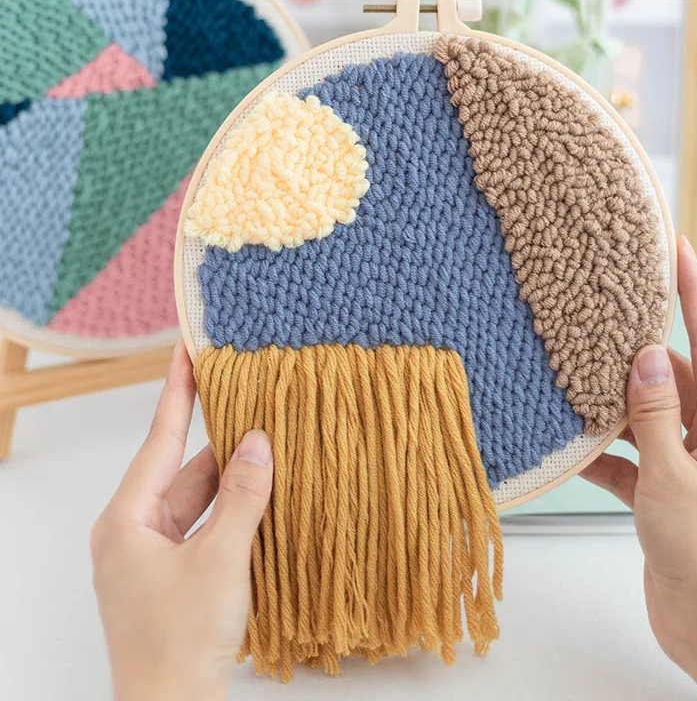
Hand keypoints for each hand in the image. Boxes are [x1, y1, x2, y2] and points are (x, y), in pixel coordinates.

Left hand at [91, 343, 273, 700]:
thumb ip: (243, 496)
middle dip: (220, 440)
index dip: (176, 393)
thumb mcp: (221, 560)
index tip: (187, 352)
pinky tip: (262, 497)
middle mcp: (133, 533)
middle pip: (183, 471)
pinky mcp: (172, 579)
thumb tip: (258, 442)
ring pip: (197, 501)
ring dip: (232, 479)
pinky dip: (232, 512)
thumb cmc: (182, 643)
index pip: (158, 441)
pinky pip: (204, 528)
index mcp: (126, 521)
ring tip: (269, 442)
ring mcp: (152, 558)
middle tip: (253, 400)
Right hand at [582, 237, 696, 700]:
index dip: (693, 293)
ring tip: (576, 377)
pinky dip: (603, 450)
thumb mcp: (674, 476)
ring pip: (648, 414)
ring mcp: (687, 461)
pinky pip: (631, 454)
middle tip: (601, 316)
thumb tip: (642, 357)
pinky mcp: (663, 488)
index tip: (675, 250)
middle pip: (672, 376)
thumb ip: (654, 414)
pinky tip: (572, 446)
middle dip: (635, 351)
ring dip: (615, 404)